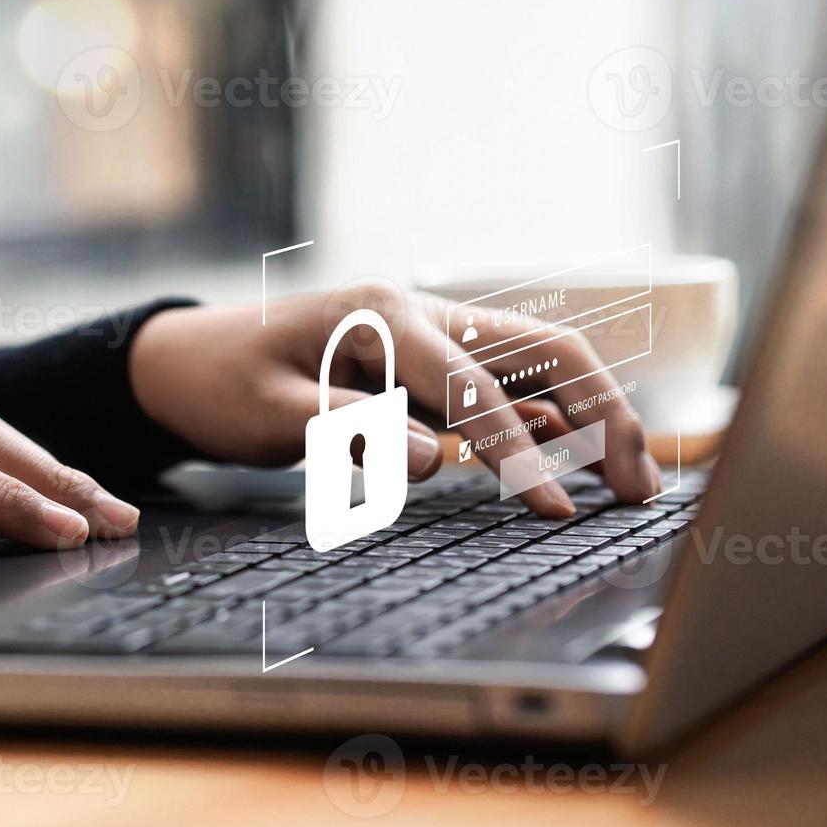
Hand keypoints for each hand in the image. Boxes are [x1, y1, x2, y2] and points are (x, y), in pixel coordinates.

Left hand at [128, 282, 663, 516]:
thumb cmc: (221, 385)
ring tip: (629, 477)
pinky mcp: (425, 356)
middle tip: (641, 488)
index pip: (476, 390)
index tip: (561, 514)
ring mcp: (429, 329)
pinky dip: (549, 411)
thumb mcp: (270, 416)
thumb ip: (350, 431)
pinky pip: (505, 377)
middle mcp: (421, 312)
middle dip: (601, 413)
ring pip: (536, 359)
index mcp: (384, 319)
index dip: (522, 457)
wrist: (185, 358)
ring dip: (589, 409)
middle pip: (542, 350)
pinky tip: (572, 452)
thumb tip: (437, 461)